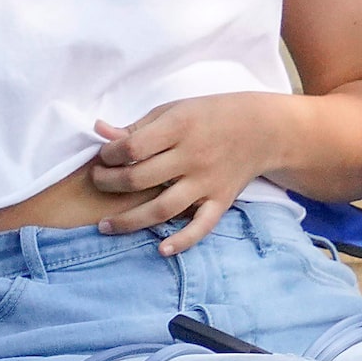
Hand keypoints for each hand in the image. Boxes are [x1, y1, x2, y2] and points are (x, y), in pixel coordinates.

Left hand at [88, 94, 289, 257]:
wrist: (263, 128)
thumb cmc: (210, 116)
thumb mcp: (173, 110)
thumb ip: (137, 126)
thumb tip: (100, 131)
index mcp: (179, 127)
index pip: (132, 147)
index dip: (109, 155)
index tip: (103, 157)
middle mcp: (192, 157)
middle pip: (140, 178)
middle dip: (109, 184)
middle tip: (98, 183)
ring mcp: (207, 182)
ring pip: (163, 208)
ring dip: (129, 220)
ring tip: (105, 225)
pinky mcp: (221, 201)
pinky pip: (201, 226)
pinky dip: (182, 241)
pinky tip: (161, 249)